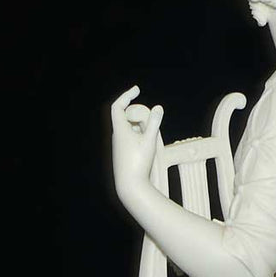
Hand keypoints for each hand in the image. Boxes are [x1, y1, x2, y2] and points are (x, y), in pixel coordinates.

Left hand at [111, 85, 163, 203]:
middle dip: (135, 111)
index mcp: (119, 130)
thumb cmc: (139, 163)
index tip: (137, 90)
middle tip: (148, 113)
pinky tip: (146, 143)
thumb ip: (154, 123)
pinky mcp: (122, 155)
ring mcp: (118, 146)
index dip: (126, 96)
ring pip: (126, 128)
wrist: (130, 186)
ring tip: (149, 131)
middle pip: (123, 116)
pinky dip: (137, 135)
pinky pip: (129, 139)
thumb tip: (158, 107)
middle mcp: (117, 137)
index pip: (118, 106)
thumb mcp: (149, 141)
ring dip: (137, 125)